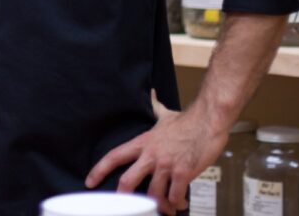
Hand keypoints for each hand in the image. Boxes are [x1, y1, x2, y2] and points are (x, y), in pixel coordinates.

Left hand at [84, 92, 225, 215]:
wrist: (208, 120)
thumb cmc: (188, 120)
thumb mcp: (165, 115)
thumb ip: (155, 107)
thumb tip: (151, 93)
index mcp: (143, 143)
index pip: (115, 156)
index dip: (99, 170)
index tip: (90, 181)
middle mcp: (151, 155)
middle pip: (128, 181)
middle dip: (125, 198)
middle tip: (127, 207)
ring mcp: (166, 165)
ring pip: (153, 194)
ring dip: (159, 205)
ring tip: (165, 208)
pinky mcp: (182, 173)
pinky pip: (175, 196)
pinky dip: (177, 203)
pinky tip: (180, 203)